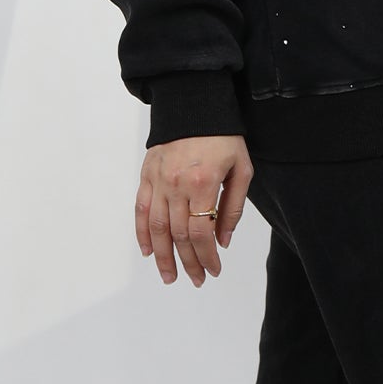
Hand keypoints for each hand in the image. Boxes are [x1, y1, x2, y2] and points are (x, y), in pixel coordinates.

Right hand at [138, 135, 251, 286]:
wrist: (194, 103)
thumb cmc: (223, 136)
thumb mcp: (241, 168)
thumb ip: (233, 207)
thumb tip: (223, 241)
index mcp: (203, 182)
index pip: (201, 232)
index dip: (206, 257)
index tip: (213, 271)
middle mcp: (176, 184)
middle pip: (179, 235)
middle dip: (188, 262)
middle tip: (196, 280)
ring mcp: (158, 180)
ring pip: (157, 228)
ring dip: (162, 256)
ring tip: (169, 276)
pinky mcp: (146, 175)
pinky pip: (140, 209)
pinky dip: (142, 232)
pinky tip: (148, 251)